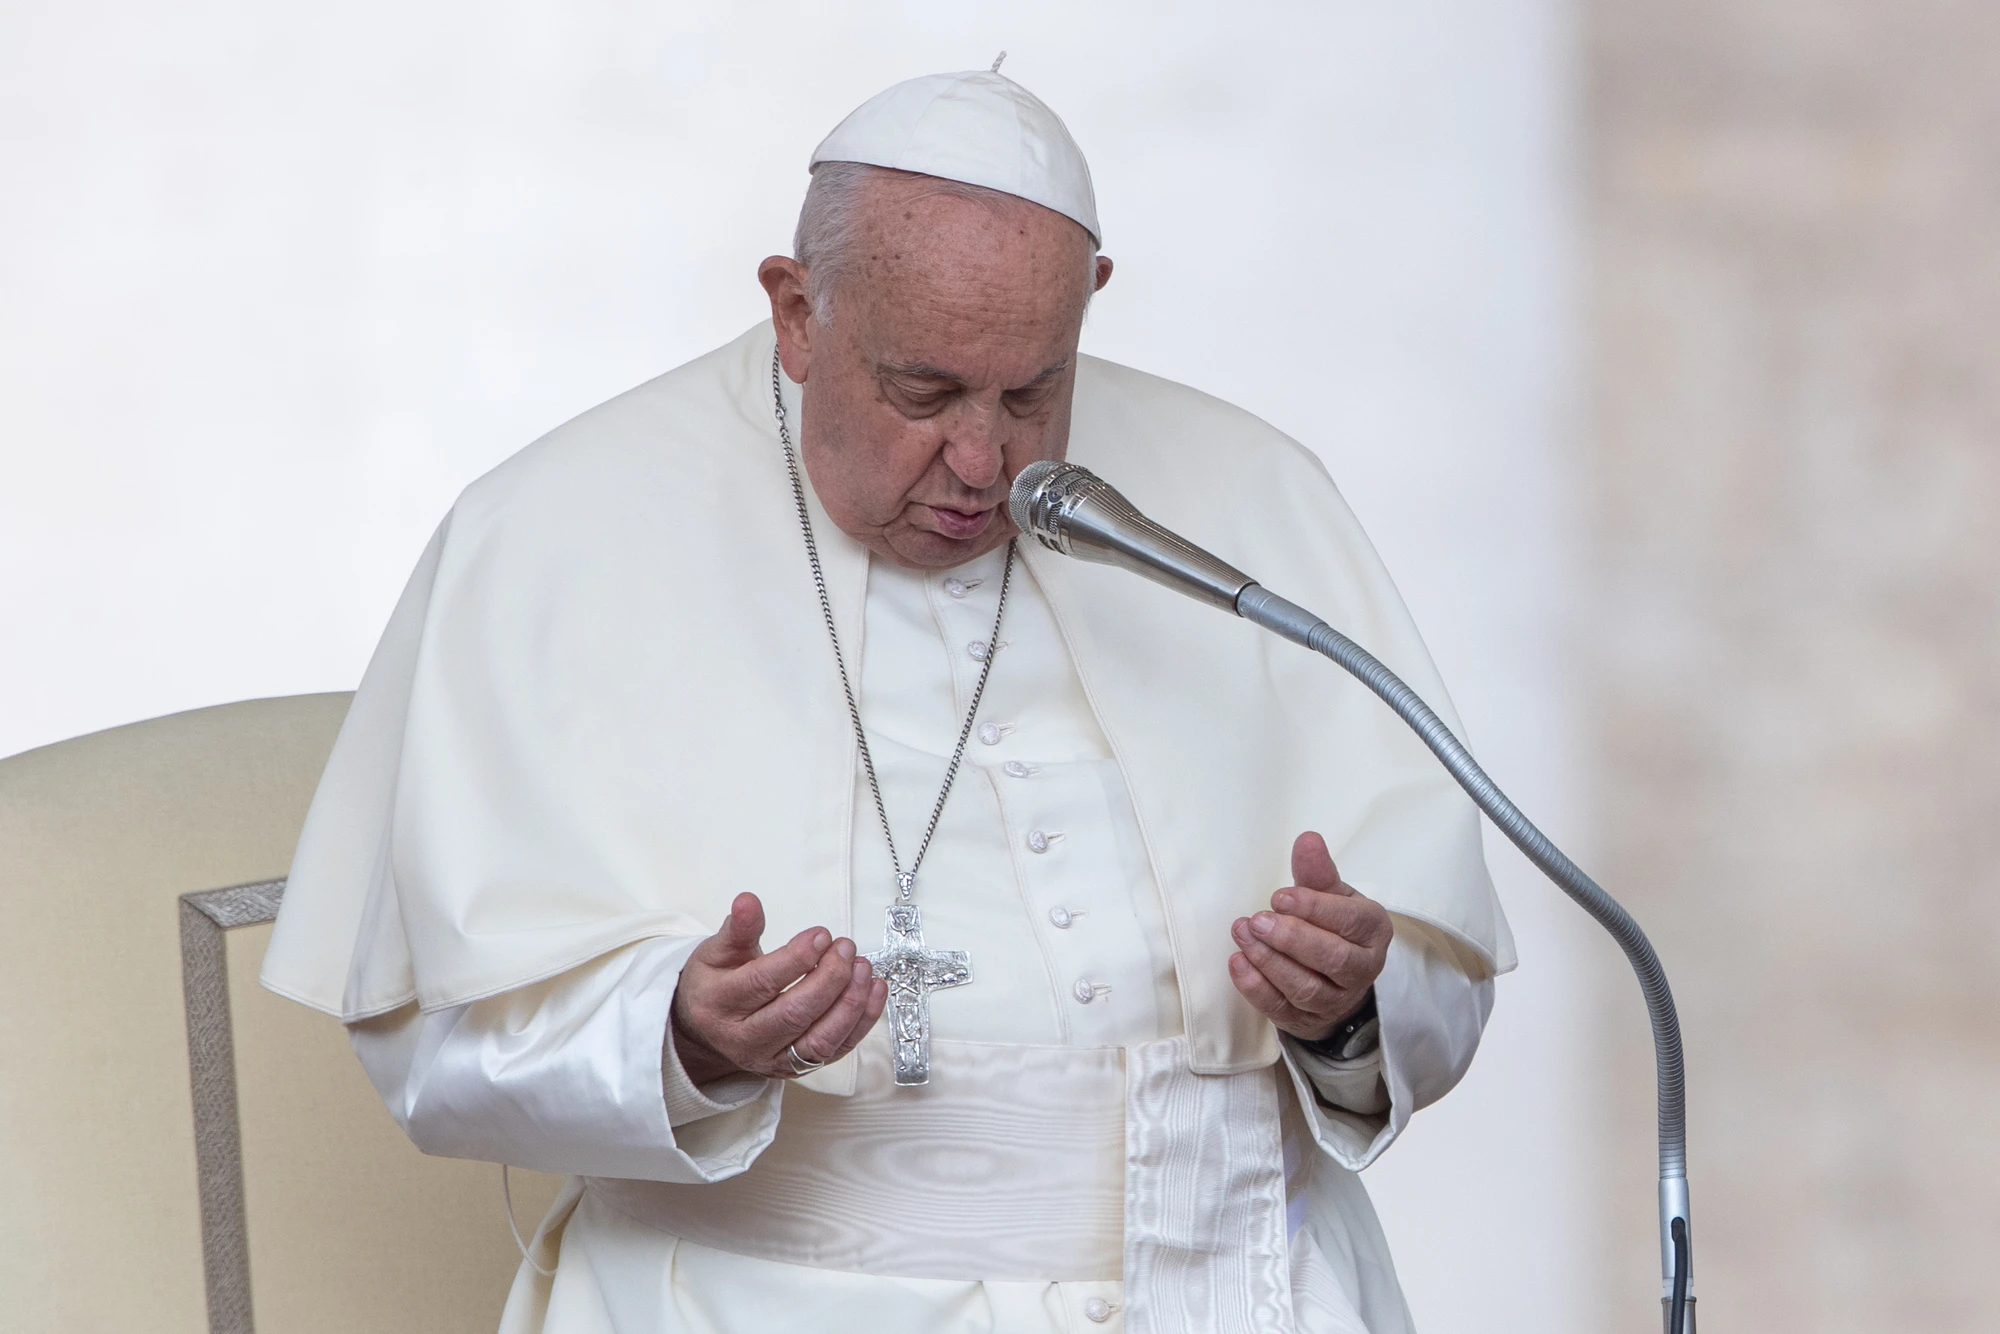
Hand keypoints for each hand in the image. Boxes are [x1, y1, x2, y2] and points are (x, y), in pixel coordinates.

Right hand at [671, 892, 886, 1083]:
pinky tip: (874, 991)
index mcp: (720, 1004)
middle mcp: (744, 1039)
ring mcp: (772, 1059)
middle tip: (846, 948)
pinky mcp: (797, 1068)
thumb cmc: (715, 987)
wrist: (707, 1032)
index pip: (762, 983)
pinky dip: (862, 1022)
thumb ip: (738, 928)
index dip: (796, 958)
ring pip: (818, 1040)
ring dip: (849, 1003)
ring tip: (864, 968)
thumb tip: (748, 901)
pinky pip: (836, 1050)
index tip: (821, 935)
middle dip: (828, 979)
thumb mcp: (715, 952)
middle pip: (793, 1014)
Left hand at [1227, 831, 1391, 1043]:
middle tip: (1258, 920)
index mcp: (1373, 930)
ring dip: (1270, 962)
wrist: (1335, 978)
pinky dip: (1256, 988)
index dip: (1315, 909)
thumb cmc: (1333, 926)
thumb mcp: (1332, 895)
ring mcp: (1336, 999)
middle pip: (1333, 959)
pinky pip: (1281, 1009)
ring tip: (1243, 935)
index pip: (1350, 921)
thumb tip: (1308, 839)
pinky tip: (1238, 963)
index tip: (1280, 897)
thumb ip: (1318, 872)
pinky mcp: (1306, 1019)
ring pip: (1306, 987)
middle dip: (1292, 939)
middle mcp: (1362, 968)